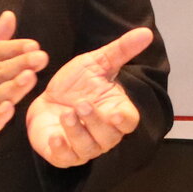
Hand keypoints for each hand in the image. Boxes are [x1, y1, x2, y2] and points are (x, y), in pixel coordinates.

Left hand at [26, 26, 153, 168]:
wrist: (45, 97)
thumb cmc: (75, 83)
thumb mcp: (96, 62)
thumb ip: (121, 50)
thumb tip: (147, 32)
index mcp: (116, 111)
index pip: (129, 122)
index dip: (123, 120)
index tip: (115, 112)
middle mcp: (103, 133)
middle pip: (109, 137)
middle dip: (95, 122)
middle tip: (82, 105)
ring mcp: (83, 146)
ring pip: (88, 149)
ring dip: (77, 133)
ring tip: (67, 113)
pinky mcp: (62, 154)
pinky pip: (65, 159)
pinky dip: (61, 149)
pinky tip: (55, 135)